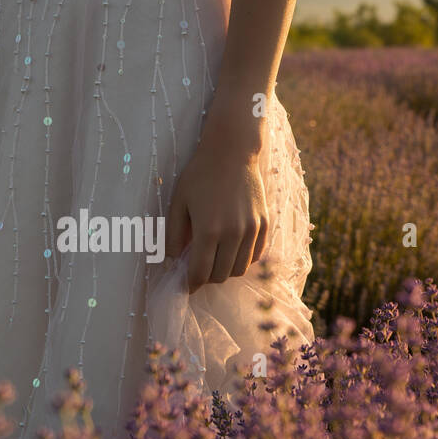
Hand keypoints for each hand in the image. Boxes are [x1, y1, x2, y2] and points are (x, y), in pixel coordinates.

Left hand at [165, 92, 268, 292]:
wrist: (232, 152)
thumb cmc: (199, 175)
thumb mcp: (178, 202)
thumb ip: (172, 234)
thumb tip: (172, 260)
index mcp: (208, 230)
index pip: (200, 272)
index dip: (191, 284)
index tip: (186, 286)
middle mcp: (233, 234)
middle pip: (220, 275)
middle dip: (206, 278)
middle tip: (198, 270)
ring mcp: (252, 230)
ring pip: (239, 270)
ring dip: (225, 270)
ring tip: (214, 260)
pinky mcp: (264, 225)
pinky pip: (255, 256)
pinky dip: (242, 260)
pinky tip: (231, 251)